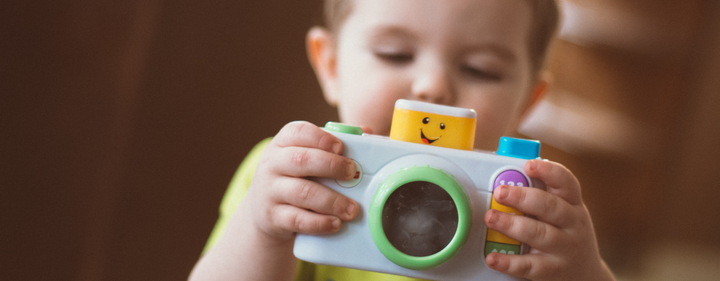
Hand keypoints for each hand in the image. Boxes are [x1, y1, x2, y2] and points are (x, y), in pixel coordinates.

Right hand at [244, 121, 360, 241]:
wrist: (265, 208)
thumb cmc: (296, 176)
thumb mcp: (307, 156)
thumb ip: (333, 145)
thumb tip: (368, 132)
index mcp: (283, 143)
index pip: (298, 132)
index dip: (321, 138)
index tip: (340, 147)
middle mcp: (273, 164)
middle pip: (301, 160)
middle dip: (331, 166)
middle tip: (352, 174)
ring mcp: (270, 191)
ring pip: (302, 192)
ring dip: (332, 201)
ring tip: (352, 209)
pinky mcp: (272, 216)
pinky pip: (297, 219)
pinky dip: (319, 222)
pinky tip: (335, 223)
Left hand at [483, 160, 614, 280]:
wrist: (586, 275)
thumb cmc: (566, 235)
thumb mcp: (565, 213)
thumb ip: (541, 196)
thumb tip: (509, 175)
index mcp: (573, 204)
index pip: (566, 182)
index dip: (548, 171)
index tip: (529, 165)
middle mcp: (572, 224)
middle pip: (549, 207)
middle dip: (522, 197)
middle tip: (500, 192)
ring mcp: (564, 249)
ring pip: (538, 234)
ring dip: (512, 224)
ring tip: (490, 218)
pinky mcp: (551, 271)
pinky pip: (529, 266)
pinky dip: (509, 262)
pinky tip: (493, 257)